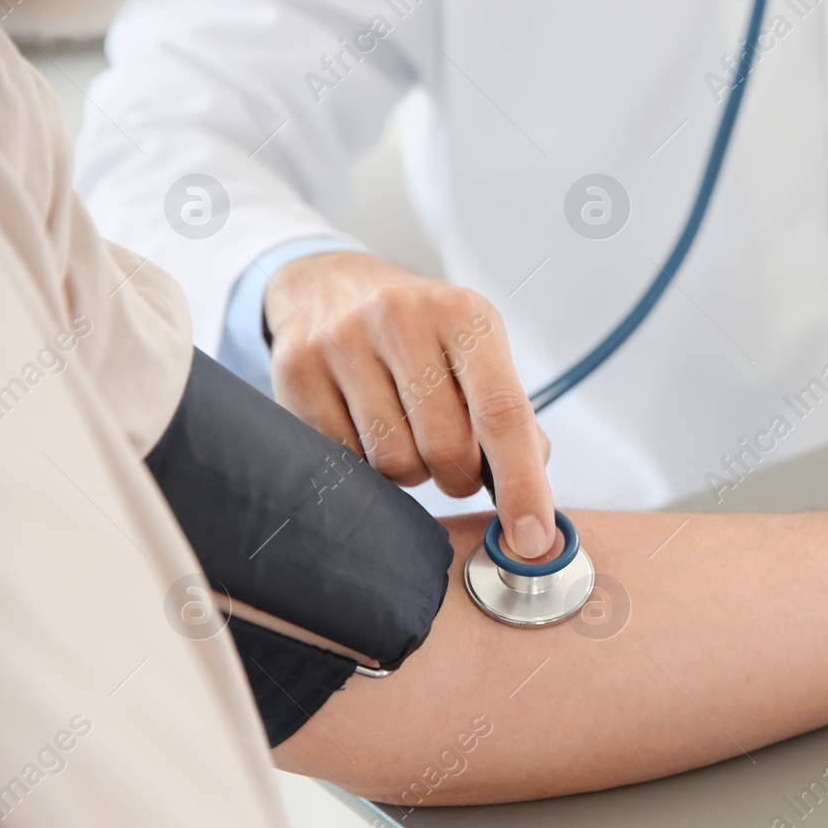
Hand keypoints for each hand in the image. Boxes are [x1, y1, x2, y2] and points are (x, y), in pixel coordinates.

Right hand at [264, 251, 556, 557]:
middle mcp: (402, 318)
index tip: (531, 541)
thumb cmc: (422, 335)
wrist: (332, 286)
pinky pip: (342, 458)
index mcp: (464, 316)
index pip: (503, 414)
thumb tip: (531, 504)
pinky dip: (364, 464)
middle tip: (452, 462)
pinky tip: (365, 429)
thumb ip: (512, 421)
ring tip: (405, 435)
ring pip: (393, 462)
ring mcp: (342, 341)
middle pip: (446, 449)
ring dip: (410, 472)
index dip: (522, 485)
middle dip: (458, 477)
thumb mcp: (478, 354)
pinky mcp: (296, 369)